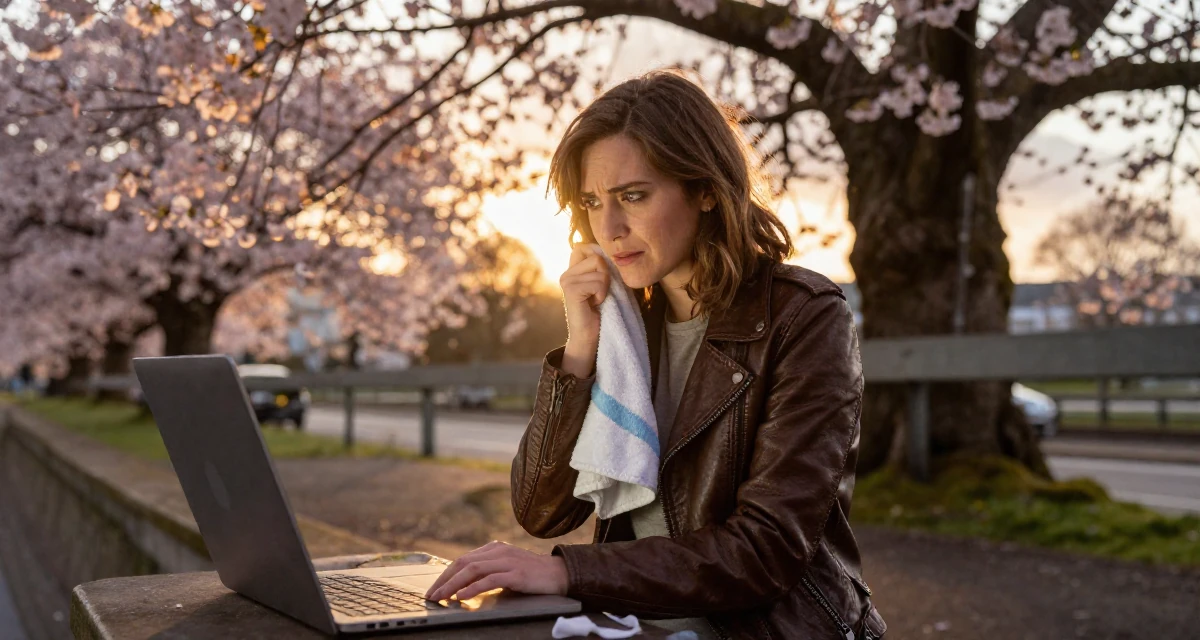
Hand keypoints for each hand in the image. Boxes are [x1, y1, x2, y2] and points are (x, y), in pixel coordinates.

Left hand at [423, 541, 568, 602]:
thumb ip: (488, 571)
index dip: (446, 574)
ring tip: (442, 597)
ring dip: (453, 584)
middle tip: (432, 595)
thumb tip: (464, 585)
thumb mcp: (506, 568)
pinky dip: (473, 588)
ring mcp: (507, 561)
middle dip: (444, 580)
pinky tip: (462, 596)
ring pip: (472, 570)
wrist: (559, 573)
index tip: (435, 588)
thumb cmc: (532, 574)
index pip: (463, 560)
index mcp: (494, 548)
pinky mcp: (516, 573)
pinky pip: (489, 579)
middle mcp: (498, 551)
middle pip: (463, 563)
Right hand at [559, 243, 609, 377]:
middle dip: (606, 274)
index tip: (601, 278)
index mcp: (572, 271)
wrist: (590, 337)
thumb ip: (600, 266)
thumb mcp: (602, 284)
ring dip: (605, 286)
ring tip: (596, 300)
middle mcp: (566, 274)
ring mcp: (566, 281)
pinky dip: (602, 294)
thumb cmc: (601, 311)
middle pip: (596, 256)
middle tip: (599, 293)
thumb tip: (607, 249)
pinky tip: (595, 304)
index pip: (583, 246)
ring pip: (600, 268)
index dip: (598, 256)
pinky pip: (598, 282)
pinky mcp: (571, 290)